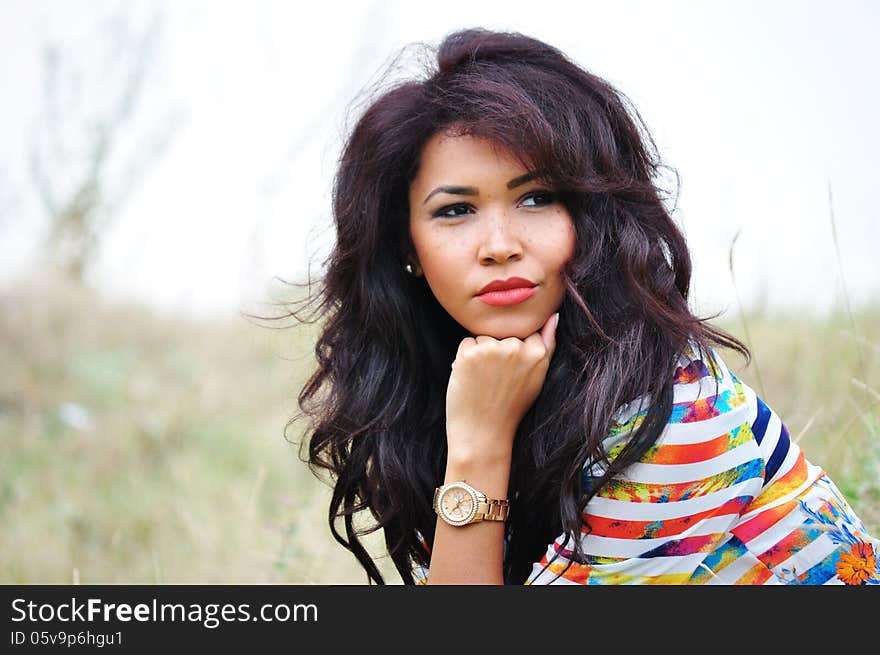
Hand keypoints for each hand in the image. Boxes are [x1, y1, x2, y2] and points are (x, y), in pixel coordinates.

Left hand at [445, 312, 559, 464]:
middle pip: (502, 333)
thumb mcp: (537, 376)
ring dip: (480, 354)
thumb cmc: (510, 407)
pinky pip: (466, 343)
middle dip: (497, 351)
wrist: (484, 434)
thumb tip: (554, 314)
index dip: (514, 352)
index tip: (512, 374)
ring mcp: (492, 349)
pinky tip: (471, 379)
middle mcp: (517, 347)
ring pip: (483, 337)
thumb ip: (548, 343)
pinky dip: (464, 359)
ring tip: (484, 382)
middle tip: (497, 381)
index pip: (523, 332)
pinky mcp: (470, 353)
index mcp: (537, 353)